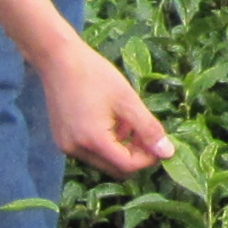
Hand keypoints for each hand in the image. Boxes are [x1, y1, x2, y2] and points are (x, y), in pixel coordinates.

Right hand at [42, 36, 174, 174]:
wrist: (59, 60)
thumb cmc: (95, 75)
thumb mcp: (128, 100)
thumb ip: (148, 129)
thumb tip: (168, 153)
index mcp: (92, 141)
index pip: (127, 166)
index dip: (148, 158)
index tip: (160, 143)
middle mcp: (76, 150)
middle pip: (115, 168)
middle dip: (135, 154)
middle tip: (146, 131)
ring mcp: (66, 146)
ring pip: (104, 160)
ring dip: (121, 147)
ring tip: (127, 120)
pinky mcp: (62, 140)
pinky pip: (90, 151)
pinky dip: (105, 142)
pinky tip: (110, 119)